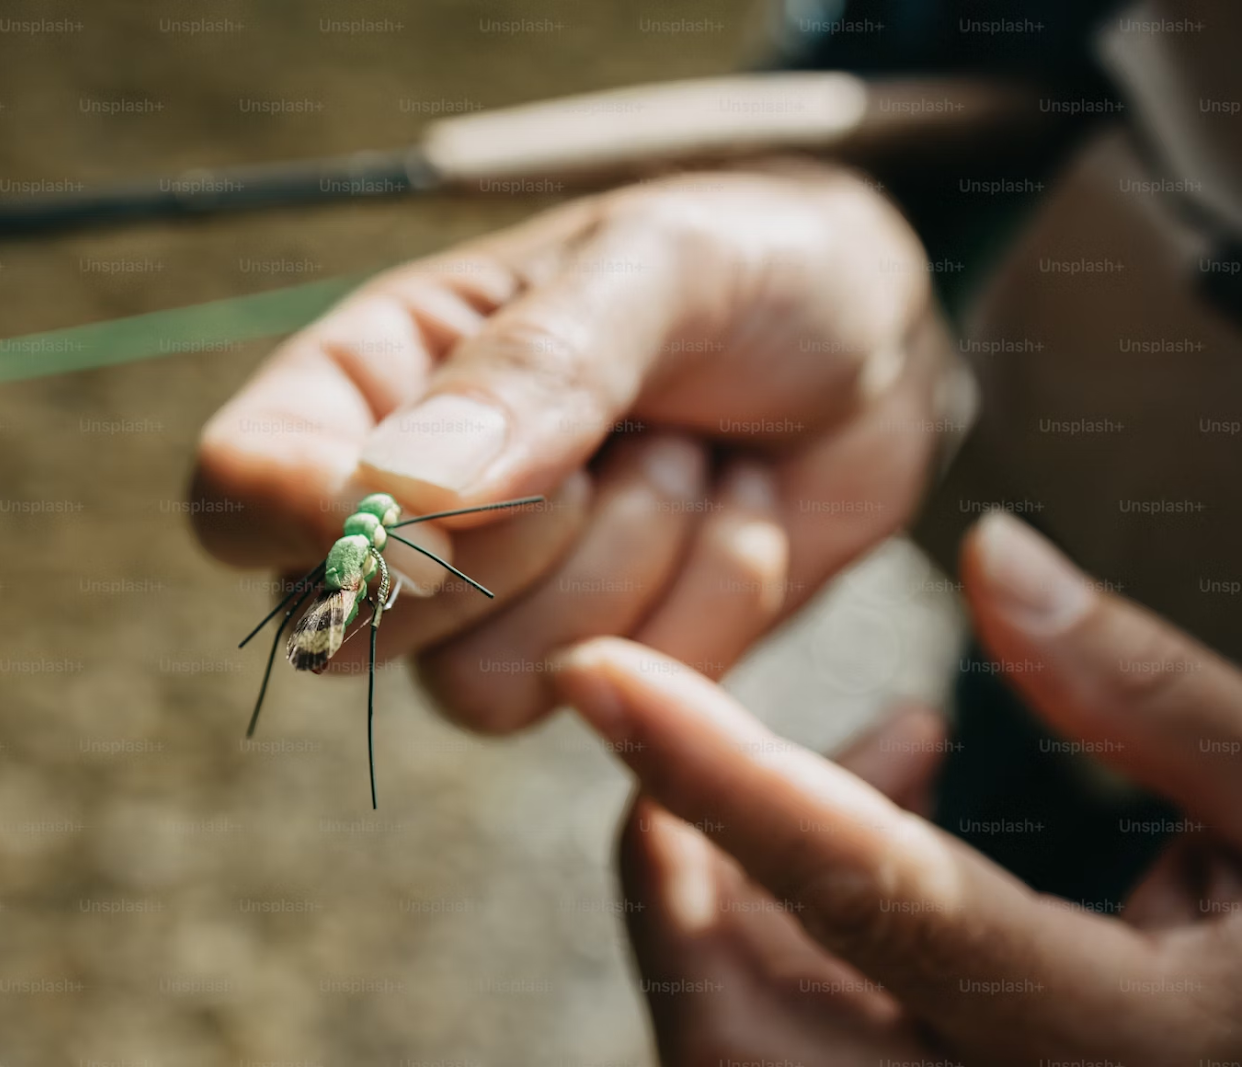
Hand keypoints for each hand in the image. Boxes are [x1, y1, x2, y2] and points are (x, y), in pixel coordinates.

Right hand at [193, 163, 968, 730]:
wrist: (882, 344)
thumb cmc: (750, 265)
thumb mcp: (656, 268)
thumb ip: (532, 369)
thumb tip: (394, 495)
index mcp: (376, 380)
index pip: (238, 489)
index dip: (300, 519)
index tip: (415, 507)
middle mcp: (410, 505)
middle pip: (349, 628)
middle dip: (506, 550)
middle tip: (614, 441)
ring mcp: (499, 598)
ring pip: (484, 687)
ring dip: (626, 569)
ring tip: (690, 456)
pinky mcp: (597, 657)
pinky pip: (610, 698)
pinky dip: (700, 608)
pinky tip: (733, 514)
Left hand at [549, 510, 1241, 1065]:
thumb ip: (1149, 693)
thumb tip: (989, 553)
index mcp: (1109, 1045)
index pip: (863, 893)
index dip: (714, 776)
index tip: (599, 674)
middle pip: (735, 1022)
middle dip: (693, 858)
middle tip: (772, 719)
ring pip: (740, 1042)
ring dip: (743, 889)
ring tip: (902, 745)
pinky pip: (794, 1044)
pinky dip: (791, 933)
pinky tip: (901, 820)